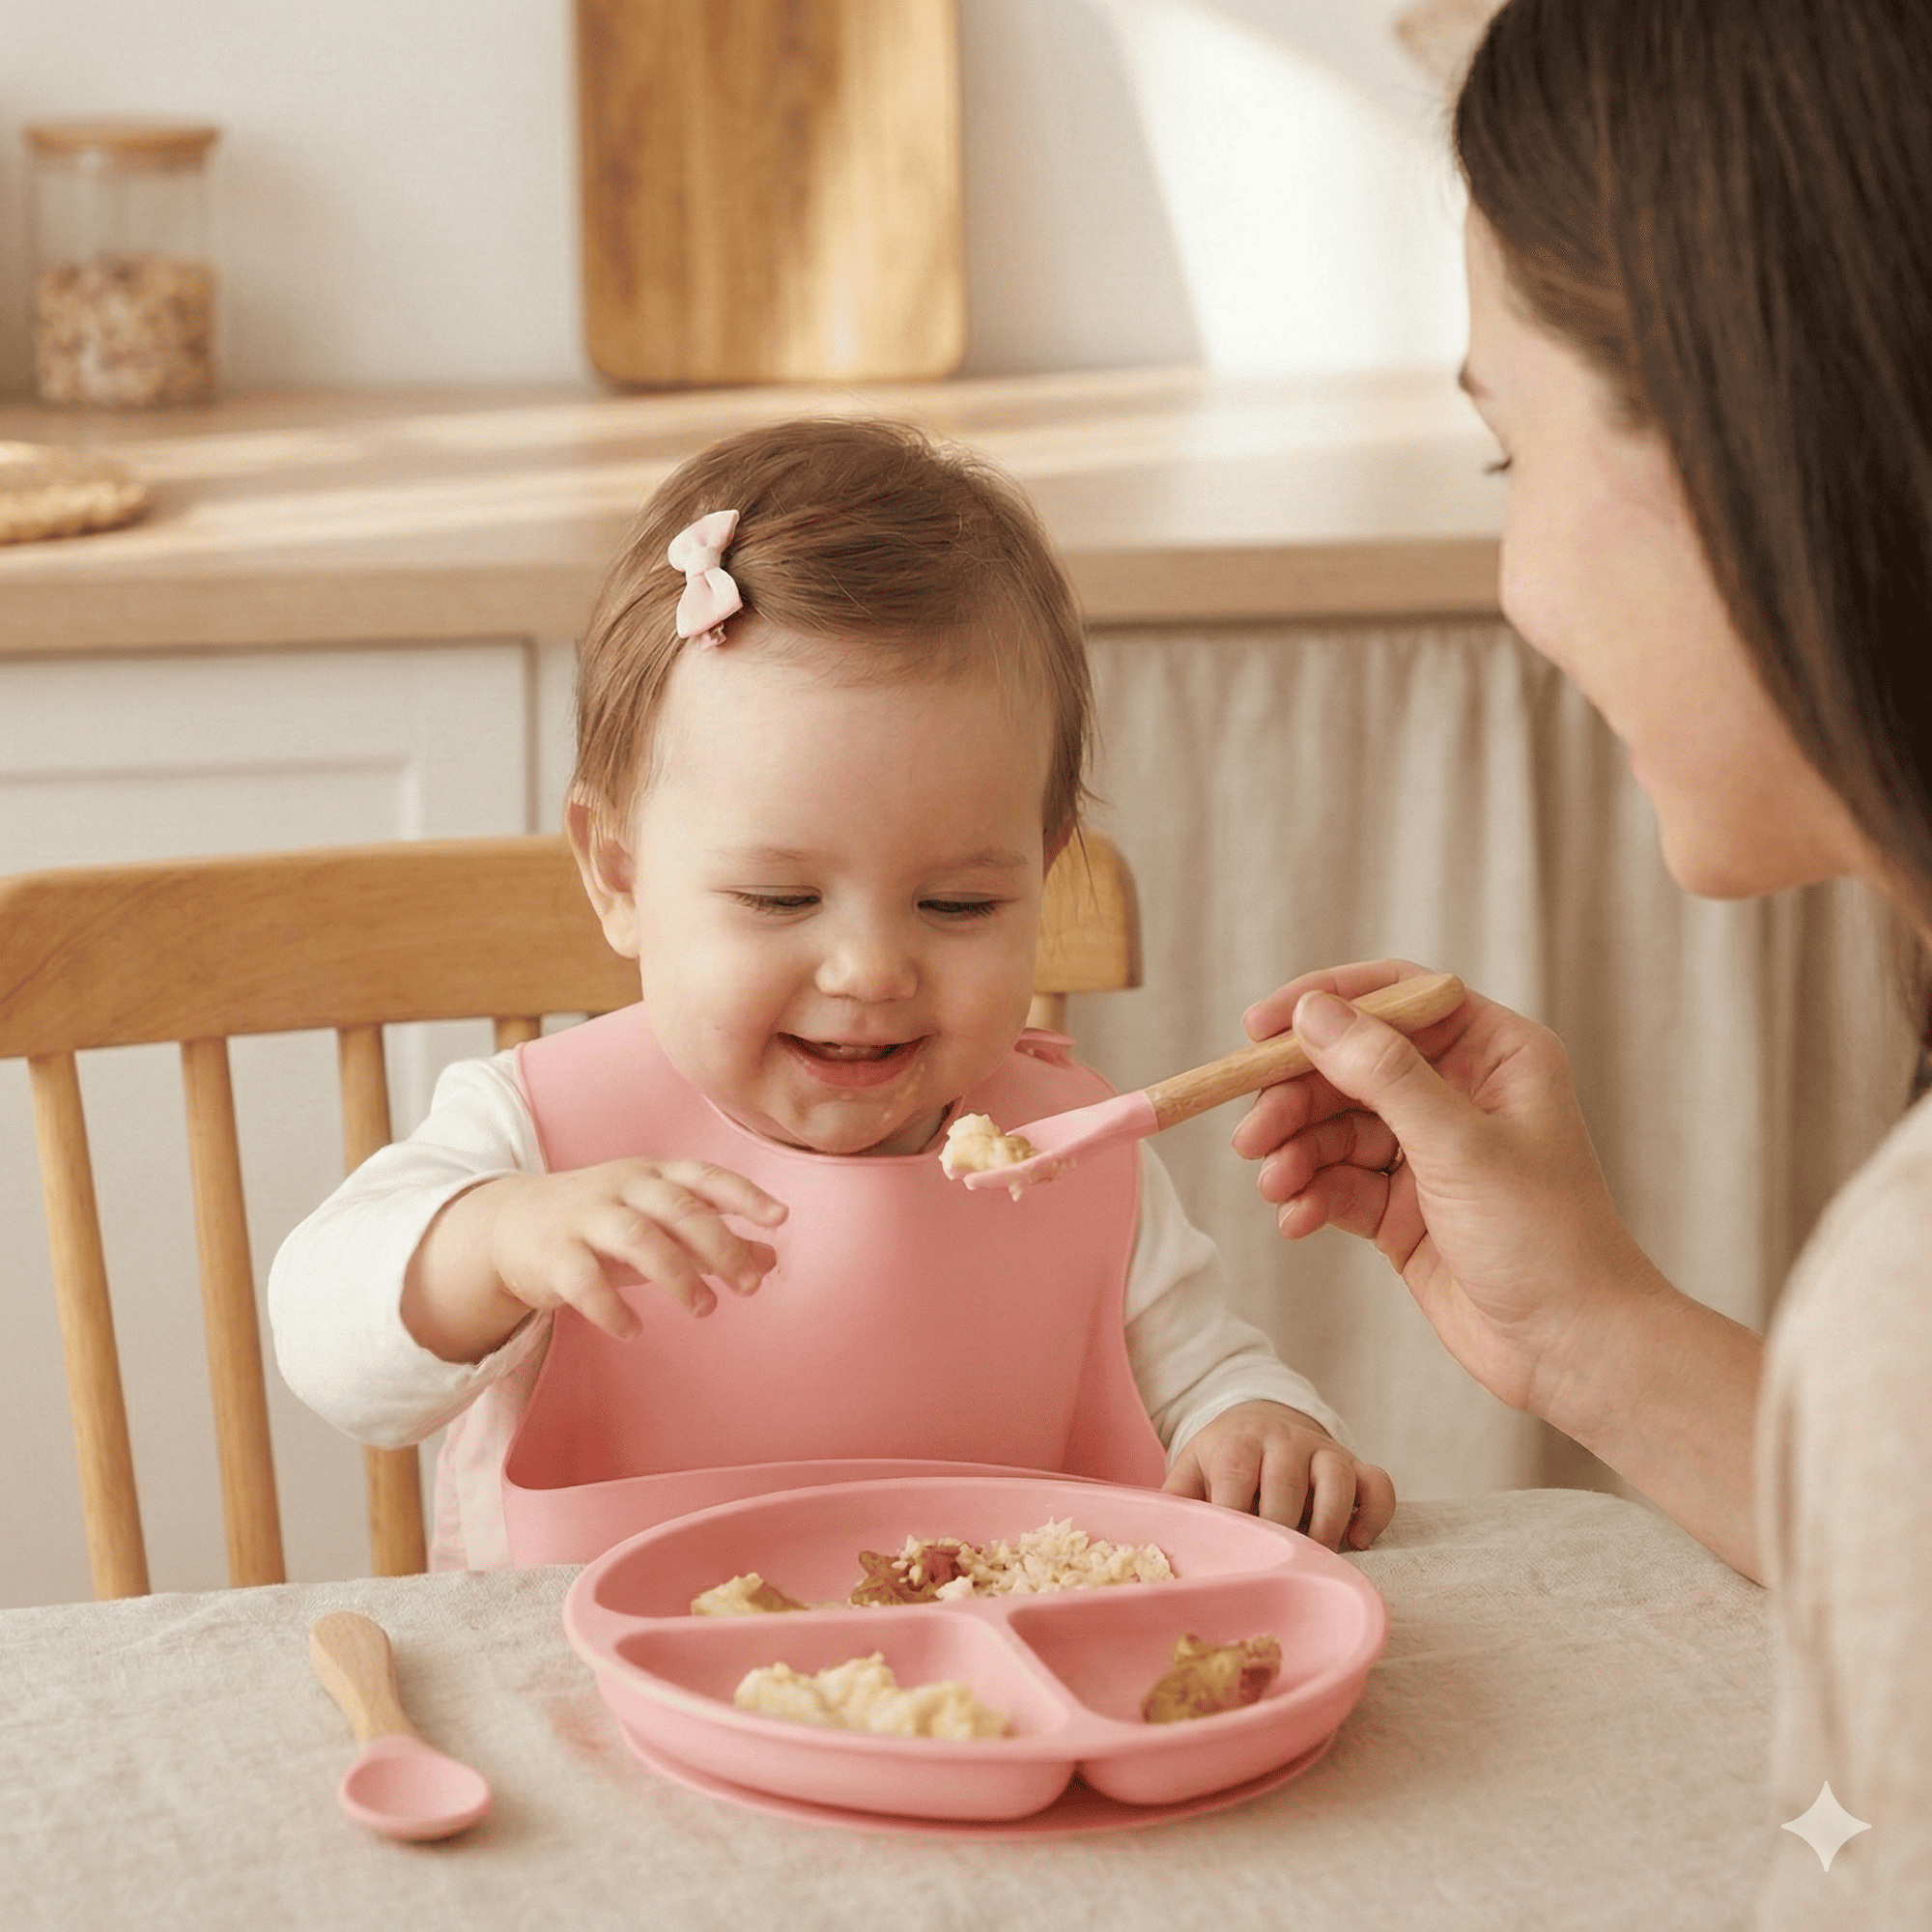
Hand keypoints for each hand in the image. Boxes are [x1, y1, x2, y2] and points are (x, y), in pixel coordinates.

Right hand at [403, 1158, 786, 1361]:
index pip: (705, 1177)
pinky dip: (612, 1307)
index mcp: (653, 1175)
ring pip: (637, 1237)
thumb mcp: (658, 1223)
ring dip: (677, 1274)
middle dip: (720, 1246)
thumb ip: (713, 1238)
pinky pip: (584, 1280)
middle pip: (679, 1208)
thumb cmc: (602, 1223)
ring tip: (705, 1308)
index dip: (745, 1195)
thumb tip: (771, 1258)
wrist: (510, 1224)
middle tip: (749, 1286)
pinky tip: (634, 1330)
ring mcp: (585, 1216)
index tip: (780, 1218)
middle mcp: (622, 1187)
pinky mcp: (552, 1253)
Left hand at [1162, 1400, 1395, 1549]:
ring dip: (1329, 1523)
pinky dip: (1375, 1513)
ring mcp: (1322, 1450)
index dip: (1235, 1516)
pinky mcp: (1354, 1463)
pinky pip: (1378, 1483)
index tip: (1233, 1553)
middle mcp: (1282, 1439)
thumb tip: (1154, 1541)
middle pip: (1287, 1482)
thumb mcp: (1191, 1469)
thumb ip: (1176, 1501)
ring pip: (1337, 1478)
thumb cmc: (1221, 1460)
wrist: (1259, 1418)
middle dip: (1282, 1528)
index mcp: (1236, 1443)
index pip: (1237, 1477)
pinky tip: (1357, 1541)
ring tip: (1315, 1557)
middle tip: (1275, 1564)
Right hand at [1228, 959, 1663, 1425]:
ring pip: (1336, 1127)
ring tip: (1274, 1185)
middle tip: (1252, 1133)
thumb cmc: (1547, 1238)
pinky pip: (1339, 1183)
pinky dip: (1311, 1195)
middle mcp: (1460, 1093)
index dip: (1326, 1003)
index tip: (1259, 1028)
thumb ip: (1384, 1075)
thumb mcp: (1459, 1145)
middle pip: (1351, 1065)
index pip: (1397, 998)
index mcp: (1495, 1054)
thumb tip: (1314, 1013)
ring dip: (1297, 1153)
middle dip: (1296, 1097)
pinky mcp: (1404, 1208)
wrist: (1573, 1350)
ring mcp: (1429, 1152)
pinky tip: (1296, 1219)